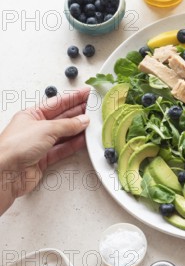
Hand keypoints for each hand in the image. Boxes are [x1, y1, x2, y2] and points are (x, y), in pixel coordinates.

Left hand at [0, 88, 89, 211]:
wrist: (5, 172)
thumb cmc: (16, 146)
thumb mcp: (46, 128)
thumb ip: (67, 125)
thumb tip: (82, 120)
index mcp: (32, 114)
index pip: (57, 103)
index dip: (73, 97)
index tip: (87, 93)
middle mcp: (36, 128)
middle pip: (62, 118)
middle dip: (79, 112)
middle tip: (95, 108)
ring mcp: (40, 144)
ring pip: (64, 134)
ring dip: (79, 129)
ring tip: (93, 124)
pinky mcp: (43, 159)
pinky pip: (63, 149)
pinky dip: (74, 144)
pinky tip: (84, 140)